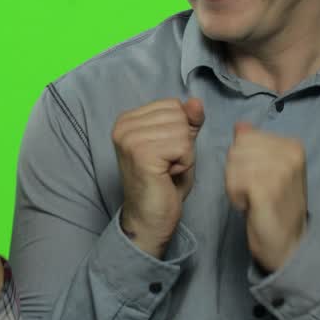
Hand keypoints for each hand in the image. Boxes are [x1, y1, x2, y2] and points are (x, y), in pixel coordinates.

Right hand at [112, 98, 204, 257]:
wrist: (150, 218)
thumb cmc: (164, 182)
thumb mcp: (180, 143)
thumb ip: (188, 120)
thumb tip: (196, 101)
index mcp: (127, 119)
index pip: (173, 105)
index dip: (180, 130)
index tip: (164, 153)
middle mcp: (124, 125)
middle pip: (179, 116)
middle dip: (183, 142)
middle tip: (166, 164)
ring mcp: (130, 139)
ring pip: (183, 131)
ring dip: (184, 155)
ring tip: (166, 170)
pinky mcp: (141, 153)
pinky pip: (184, 146)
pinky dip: (184, 164)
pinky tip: (167, 175)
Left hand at [224, 121, 307, 272]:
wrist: (289, 244)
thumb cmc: (276, 206)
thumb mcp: (269, 169)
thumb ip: (255, 145)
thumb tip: (241, 125)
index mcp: (293, 145)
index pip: (245, 136)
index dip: (242, 159)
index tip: (258, 179)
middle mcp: (290, 154)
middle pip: (237, 149)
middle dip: (236, 171)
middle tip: (253, 191)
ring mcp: (281, 171)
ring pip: (233, 163)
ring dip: (235, 185)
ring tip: (252, 199)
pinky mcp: (267, 189)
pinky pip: (233, 181)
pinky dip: (235, 196)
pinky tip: (249, 206)